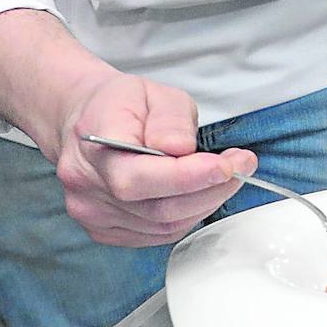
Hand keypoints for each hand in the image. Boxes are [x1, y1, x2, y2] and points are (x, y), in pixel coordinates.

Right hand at [53, 73, 257, 246]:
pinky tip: (199, 194)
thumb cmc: (121, 104)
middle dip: (209, 190)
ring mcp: (91, 212)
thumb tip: (182, 149)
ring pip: (160, 226)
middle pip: (155, 207)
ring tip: (225, 176)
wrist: (85, 121)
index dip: (188, 177)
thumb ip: (170, 119)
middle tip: (241, 167)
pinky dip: (186, 216)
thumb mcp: (152, 91)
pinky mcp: (103, 230)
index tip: (226, 166)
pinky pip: (155, 235)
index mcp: (93, 141)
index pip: (139, 176)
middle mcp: (86, 183)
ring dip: (203, 204)